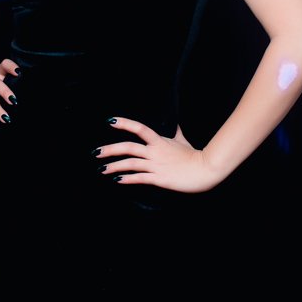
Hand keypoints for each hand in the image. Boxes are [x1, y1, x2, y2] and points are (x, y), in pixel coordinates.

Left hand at [95, 117, 226, 192]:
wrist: (205, 170)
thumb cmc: (195, 156)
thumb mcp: (184, 141)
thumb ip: (176, 132)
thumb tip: (176, 123)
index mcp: (160, 141)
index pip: (140, 128)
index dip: (124, 123)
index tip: (110, 121)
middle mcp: (155, 152)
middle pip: (129, 147)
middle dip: (110, 150)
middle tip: (96, 152)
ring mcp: (157, 165)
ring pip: (131, 163)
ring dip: (114, 166)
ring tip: (101, 169)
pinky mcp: (160, 179)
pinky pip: (140, 178)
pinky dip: (127, 179)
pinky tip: (117, 180)